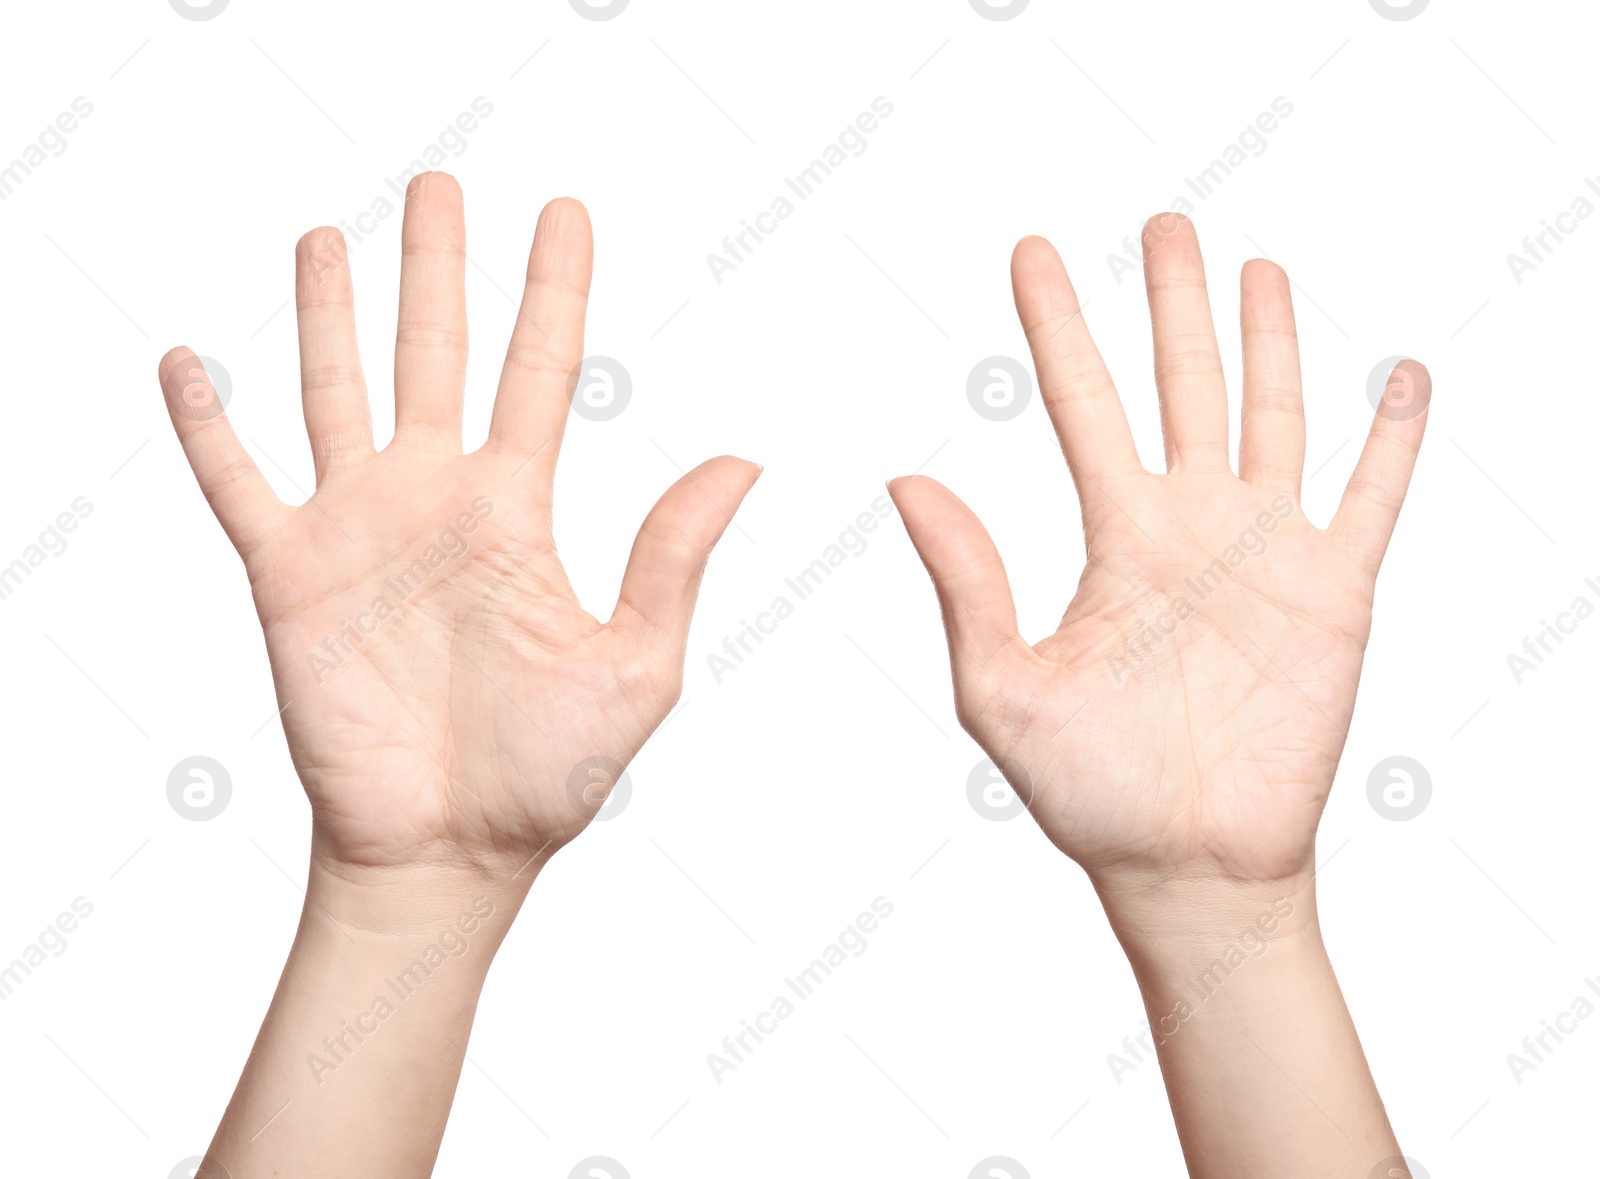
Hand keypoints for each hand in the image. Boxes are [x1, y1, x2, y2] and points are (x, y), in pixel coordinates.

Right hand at [159, 173, 758, 877]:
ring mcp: (359, 530)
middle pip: (435, 354)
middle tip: (439, 185)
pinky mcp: (289, 577)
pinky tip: (187, 361)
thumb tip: (745, 460)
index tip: (564, 213)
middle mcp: (435, 499)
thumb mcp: (636, 664)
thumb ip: (674, 560)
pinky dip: (206, 425)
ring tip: (327, 237)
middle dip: (437, 269)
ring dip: (328, 316)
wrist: (452, 850)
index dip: (552, 290)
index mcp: (517, 511)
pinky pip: (236, 485)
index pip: (539, 371)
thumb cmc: (549, 772)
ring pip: (336, 393)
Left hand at [891, 214, 1428, 892]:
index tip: (1032, 251)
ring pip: (1271, 416)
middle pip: (1180, 385)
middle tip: (1159, 224)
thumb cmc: (1089, 792)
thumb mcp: (1002, 688)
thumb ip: (966, 583)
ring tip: (1254, 267)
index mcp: (1112, 537)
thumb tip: (906, 480)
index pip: (1079, 402)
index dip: (1055, 326)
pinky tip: (1397, 375)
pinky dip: (1390, 439)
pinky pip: (1371, 499)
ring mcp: (1264, 552)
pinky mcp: (1333, 594)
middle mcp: (1188, 525)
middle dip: (1169, 305)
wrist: (1184, 864)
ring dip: (1267, 343)